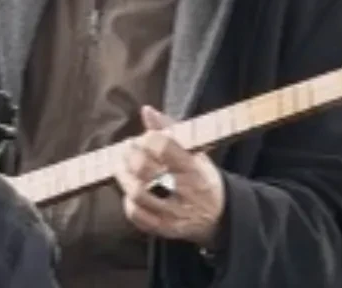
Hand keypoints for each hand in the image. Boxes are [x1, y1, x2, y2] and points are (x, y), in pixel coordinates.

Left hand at [113, 106, 225, 248]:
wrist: (219, 215)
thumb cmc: (202, 177)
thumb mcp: (195, 151)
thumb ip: (170, 129)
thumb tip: (146, 111)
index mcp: (194, 169)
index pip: (164, 148)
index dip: (148, 139)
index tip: (144, 137)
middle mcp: (185, 193)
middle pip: (146, 172)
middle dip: (131, 157)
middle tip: (128, 149)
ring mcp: (174, 214)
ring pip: (138, 194)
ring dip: (124, 177)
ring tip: (122, 166)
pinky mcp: (164, 229)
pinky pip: (137, 216)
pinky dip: (128, 201)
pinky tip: (130, 190)